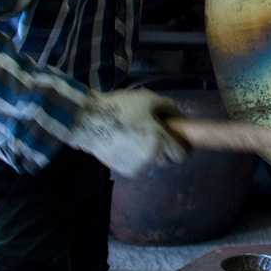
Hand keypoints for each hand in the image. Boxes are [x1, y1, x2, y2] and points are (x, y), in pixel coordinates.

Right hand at [69, 89, 187, 178]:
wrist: (89, 122)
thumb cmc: (120, 107)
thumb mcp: (148, 99)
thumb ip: (170, 107)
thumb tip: (181, 117)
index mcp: (160, 139)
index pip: (181, 155)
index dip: (180, 147)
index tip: (174, 140)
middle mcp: (152, 156)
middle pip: (168, 159)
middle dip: (165, 149)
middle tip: (153, 135)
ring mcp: (139, 166)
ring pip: (152, 162)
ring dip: (149, 153)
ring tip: (135, 136)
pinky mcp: (126, 171)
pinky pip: (138, 165)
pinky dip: (135, 157)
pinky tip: (125, 143)